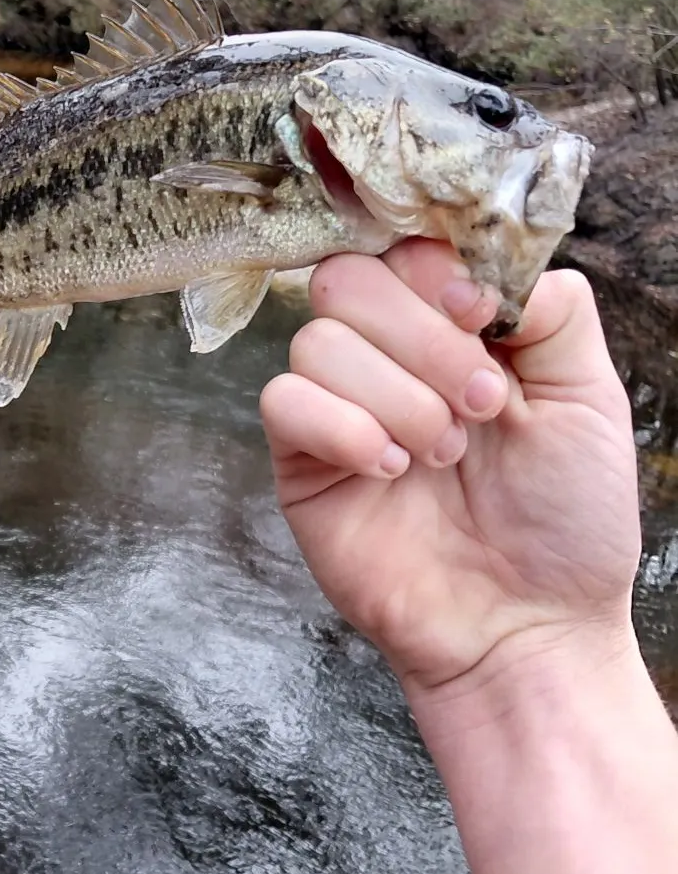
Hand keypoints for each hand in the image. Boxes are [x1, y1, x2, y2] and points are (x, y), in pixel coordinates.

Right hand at [259, 239, 640, 693]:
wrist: (526, 623)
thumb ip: (551, 311)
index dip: (437, 273)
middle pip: (349, 280)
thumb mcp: (588, 398)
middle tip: (484, 408)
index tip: (484, 318)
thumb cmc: (563, 521)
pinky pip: (284, 403)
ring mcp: (337, 408)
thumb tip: (490, 263)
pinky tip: (389, 471)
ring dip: (396, 396)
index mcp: (452, 331)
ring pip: (319, 341)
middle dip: (423, 339)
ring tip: (443, 455)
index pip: (407, 250)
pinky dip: (343, 428)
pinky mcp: (299, 462)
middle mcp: (387, 359)